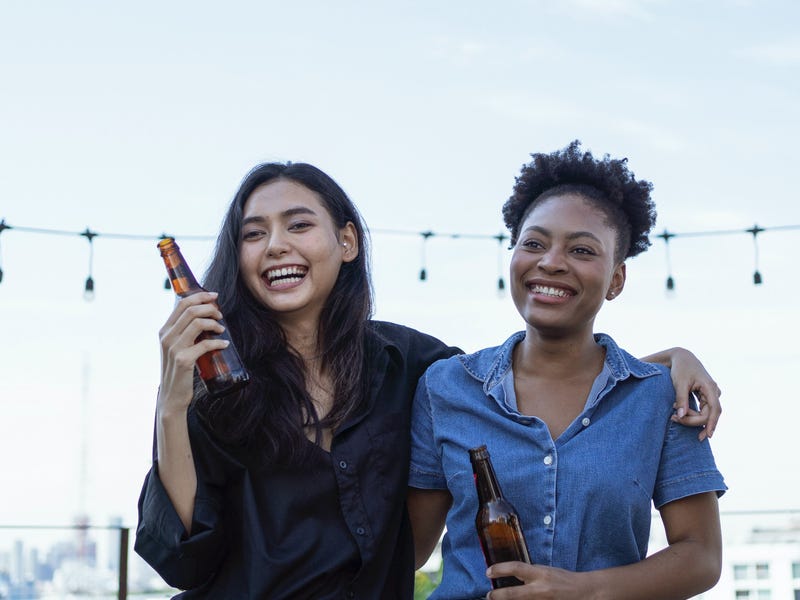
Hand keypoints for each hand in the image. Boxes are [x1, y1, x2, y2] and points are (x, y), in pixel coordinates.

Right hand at [157, 291, 228, 415]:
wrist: (172, 396)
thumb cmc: (179, 371)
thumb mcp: (176, 348)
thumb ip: (184, 334)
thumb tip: (203, 317)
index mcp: (164, 331)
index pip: (181, 303)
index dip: (200, 296)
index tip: (214, 296)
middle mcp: (166, 337)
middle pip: (190, 310)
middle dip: (210, 308)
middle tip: (220, 315)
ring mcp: (174, 348)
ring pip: (198, 323)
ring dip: (214, 323)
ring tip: (221, 329)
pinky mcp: (184, 360)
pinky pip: (205, 344)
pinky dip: (218, 341)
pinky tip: (224, 343)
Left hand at [485, 562, 589, 598]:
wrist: (584, 592)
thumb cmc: (563, 579)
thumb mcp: (545, 571)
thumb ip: (530, 573)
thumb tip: (511, 574)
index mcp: (540, 574)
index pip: (516, 568)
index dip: (500, 569)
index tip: (488, 572)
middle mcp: (541, 589)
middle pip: (513, 594)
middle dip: (498, 596)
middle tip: (489, 596)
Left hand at [667, 348, 721, 440]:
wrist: (682, 357)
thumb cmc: (681, 368)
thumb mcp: (679, 383)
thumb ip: (681, 399)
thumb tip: (681, 416)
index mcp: (710, 387)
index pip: (715, 409)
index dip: (712, 424)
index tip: (708, 436)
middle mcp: (714, 391)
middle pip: (709, 414)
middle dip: (693, 420)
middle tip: (674, 419)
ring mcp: (711, 394)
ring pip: (705, 413)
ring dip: (691, 417)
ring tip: (673, 415)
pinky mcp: (706, 395)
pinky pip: (703, 409)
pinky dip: (692, 413)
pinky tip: (681, 415)